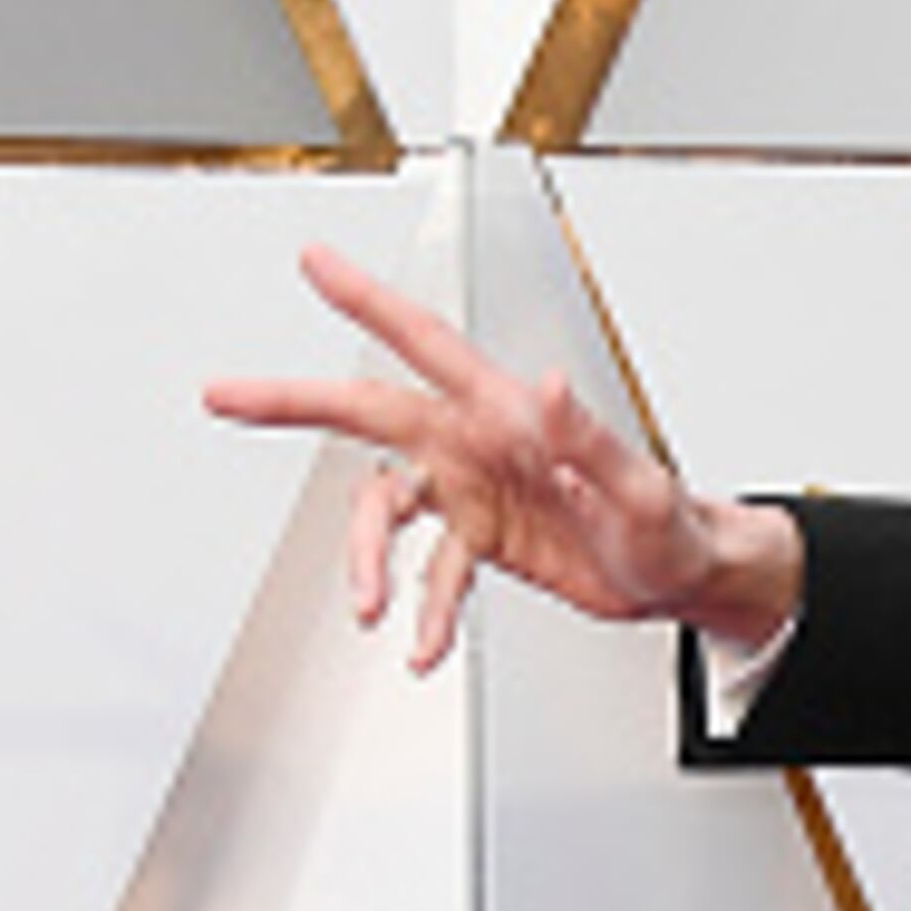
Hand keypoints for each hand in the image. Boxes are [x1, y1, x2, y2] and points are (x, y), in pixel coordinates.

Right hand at [204, 242, 801, 675]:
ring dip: (367, 559)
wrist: (682, 577)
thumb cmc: (672, 525)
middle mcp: (479, 443)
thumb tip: (546, 390)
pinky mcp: (481, 538)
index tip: (319, 262)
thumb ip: (590, 440)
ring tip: (372, 608)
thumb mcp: (640, 488)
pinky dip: (427, 611)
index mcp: (509, 413)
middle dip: (294, 401)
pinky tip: (427, 647)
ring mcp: (474, 490)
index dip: (370, 301)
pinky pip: (432, 572)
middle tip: (227, 394)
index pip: (428, 344)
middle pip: (368, 412)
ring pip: (385, 509)